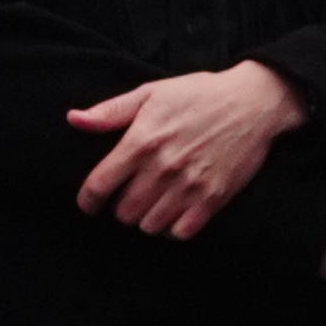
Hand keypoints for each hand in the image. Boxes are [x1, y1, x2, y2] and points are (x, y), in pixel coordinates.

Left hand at [68, 58, 302, 236]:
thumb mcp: (150, 93)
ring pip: (150, 225)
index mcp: (142, 141)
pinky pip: (181, 232)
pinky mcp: (214, 199)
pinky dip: (172, 228)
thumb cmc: (198, 95)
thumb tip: (73, 119)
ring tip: (152, 204)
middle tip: (129, 197)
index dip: (88, 200)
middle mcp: (163, 167)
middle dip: (121, 208)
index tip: (88, 205)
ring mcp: (190, 186)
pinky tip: (174, 213)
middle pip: (124, 211)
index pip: (100, 185)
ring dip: (146, 219)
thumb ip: (110, 112)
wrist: (252, 103)